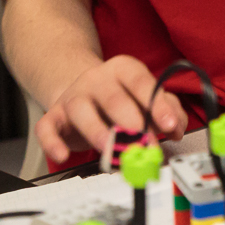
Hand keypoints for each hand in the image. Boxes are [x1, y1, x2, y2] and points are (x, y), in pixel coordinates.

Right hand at [35, 55, 187, 164]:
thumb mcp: (146, 97)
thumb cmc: (120, 97)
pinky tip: (64, 155)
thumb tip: (177, 127)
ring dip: (97, 132)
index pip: (141, 82)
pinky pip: (47, 127)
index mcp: (123, 69)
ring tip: (112, 150)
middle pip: (113, 98)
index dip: (156, 104)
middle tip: (146, 147)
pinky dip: (53, 143)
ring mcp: (73, 96)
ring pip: (81, 111)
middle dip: (132, 125)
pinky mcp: (53, 116)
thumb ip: (167, 108)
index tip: (170, 126)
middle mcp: (96, 79)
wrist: (81, 91)